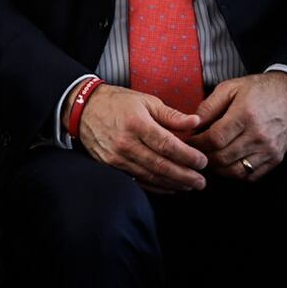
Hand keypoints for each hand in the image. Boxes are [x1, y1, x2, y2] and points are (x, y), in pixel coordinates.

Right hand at [74, 83, 206, 192]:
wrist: (83, 108)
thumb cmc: (117, 102)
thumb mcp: (146, 101)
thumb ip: (171, 115)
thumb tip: (195, 123)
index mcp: (137, 123)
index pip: (168, 145)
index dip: (188, 156)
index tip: (203, 162)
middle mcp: (126, 142)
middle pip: (161, 165)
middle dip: (185, 175)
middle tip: (201, 181)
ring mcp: (117, 156)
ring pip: (150, 175)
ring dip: (173, 183)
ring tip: (190, 185)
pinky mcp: (111, 165)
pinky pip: (137, 180)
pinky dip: (156, 186)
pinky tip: (169, 186)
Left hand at [187, 72, 286, 181]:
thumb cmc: (257, 90)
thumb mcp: (229, 88)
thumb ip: (209, 106)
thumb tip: (192, 123)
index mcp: (245, 115)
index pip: (215, 139)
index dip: (197, 143)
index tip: (189, 140)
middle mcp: (259, 136)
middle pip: (223, 157)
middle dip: (204, 156)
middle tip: (194, 151)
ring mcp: (269, 150)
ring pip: (236, 171)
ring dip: (217, 168)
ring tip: (208, 158)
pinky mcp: (276, 158)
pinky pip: (251, 176)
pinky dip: (235, 174)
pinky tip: (226, 164)